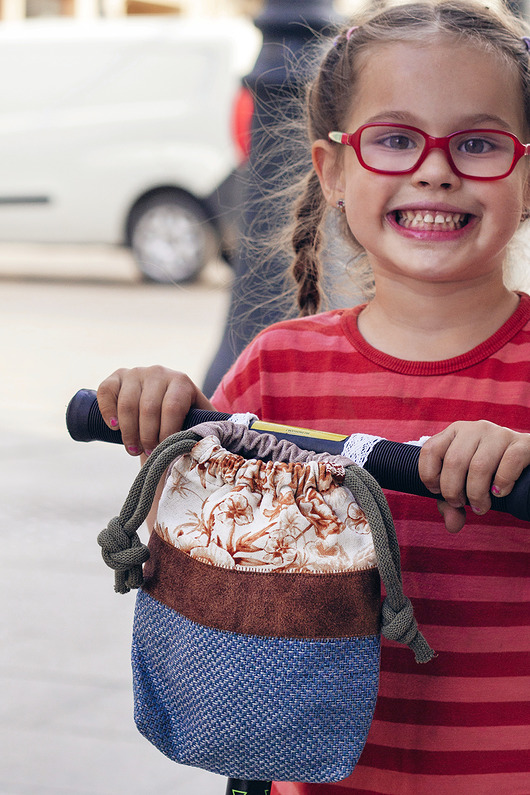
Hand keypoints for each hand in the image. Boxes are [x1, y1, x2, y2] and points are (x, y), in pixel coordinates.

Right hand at [97, 366, 213, 455]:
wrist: (164, 406)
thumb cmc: (185, 419)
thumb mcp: (199, 422)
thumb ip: (208, 431)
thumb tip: (220, 448)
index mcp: (182, 382)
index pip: (172, 408)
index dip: (165, 434)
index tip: (163, 452)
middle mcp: (159, 372)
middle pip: (147, 408)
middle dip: (146, 437)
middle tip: (147, 454)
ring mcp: (137, 372)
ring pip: (127, 404)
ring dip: (128, 431)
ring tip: (132, 448)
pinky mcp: (117, 376)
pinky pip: (106, 390)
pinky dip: (107, 410)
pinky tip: (114, 426)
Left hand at [418, 420, 529, 532]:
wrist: (524, 461)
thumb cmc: (487, 473)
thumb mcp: (463, 483)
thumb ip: (451, 504)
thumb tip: (452, 526)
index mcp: (454, 433)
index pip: (430, 450)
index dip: (429, 476)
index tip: (439, 492)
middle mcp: (474, 429)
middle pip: (454, 462)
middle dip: (453, 491)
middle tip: (462, 504)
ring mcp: (498, 434)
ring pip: (479, 466)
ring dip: (477, 494)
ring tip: (480, 506)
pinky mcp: (521, 444)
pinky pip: (508, 464)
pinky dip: (501, 484)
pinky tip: (500, 493)